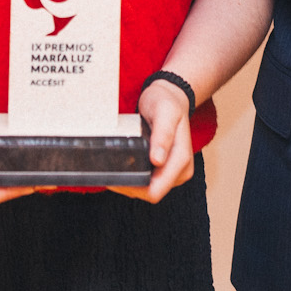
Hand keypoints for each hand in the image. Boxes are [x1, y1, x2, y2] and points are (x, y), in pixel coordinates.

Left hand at [112, 77, 194, 201]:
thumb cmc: (166, 102)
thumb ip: (163, 134)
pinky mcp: (166, 169)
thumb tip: (158, 159)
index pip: (156, 190)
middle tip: (109, 174)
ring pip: (149, 190)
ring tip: (114, 169)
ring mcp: (174, 171)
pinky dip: (135, 178)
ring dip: (131, 183)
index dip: (134, 188)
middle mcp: (181, 170)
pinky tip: (124, 167)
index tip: (115, 178)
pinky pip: (149, 182)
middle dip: (130, 187)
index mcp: (181, 159)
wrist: (170, 97)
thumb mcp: (165, 111)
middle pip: (151, 193)